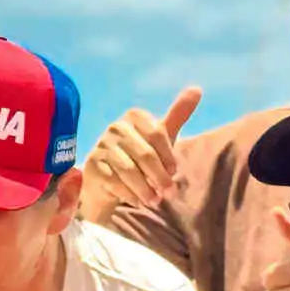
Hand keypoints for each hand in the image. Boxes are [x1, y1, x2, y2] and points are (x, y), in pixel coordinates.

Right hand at [82, 87, 201, 211]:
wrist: (108, 180)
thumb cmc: (139, 156)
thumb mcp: (161, 137)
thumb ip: (177, 114)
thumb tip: (197, 89)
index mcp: (134, 116)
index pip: (157, 134)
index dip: (168, 156)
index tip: (174, 172)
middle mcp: (116, 127)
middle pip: (145, 154)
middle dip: (160, 177)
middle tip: (169, 193)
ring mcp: (102, 146)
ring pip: (130, 171)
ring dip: (146, 190)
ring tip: (155, 201)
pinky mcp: (92, 166)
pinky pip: (115, 183)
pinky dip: (130, 195)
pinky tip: (137, 201)